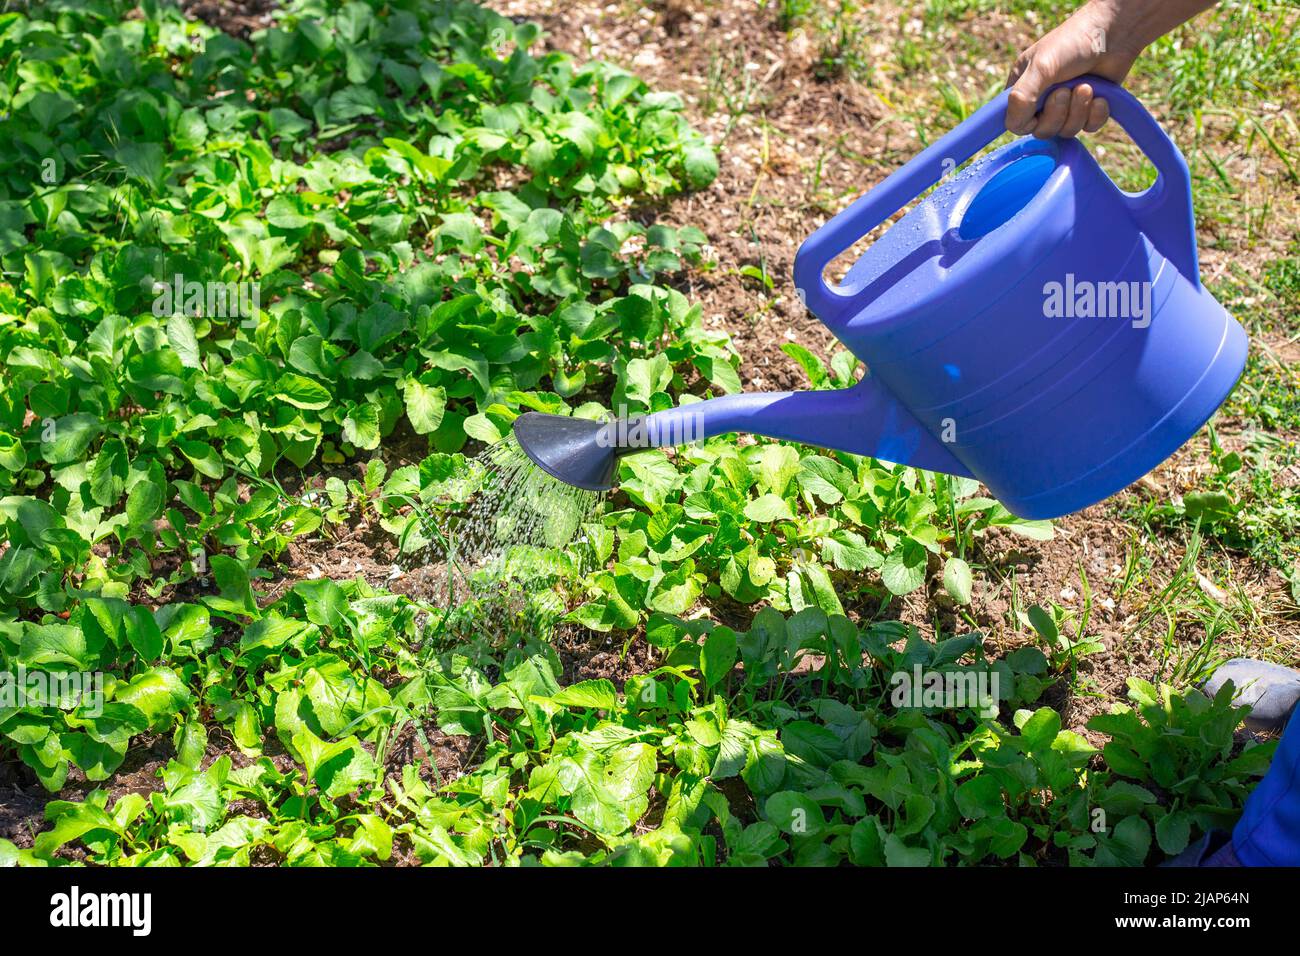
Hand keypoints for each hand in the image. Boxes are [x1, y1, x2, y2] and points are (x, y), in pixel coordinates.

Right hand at [1005, 0, 1142, 138]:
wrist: (1114, 33)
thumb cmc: (1072, 43)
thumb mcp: (1041, 67)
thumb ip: (1021, 97)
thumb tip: (1013, 126)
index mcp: (1022, 89)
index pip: (1016, 123)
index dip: (1027, 122)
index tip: (1039, 106)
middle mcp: (1042, 101)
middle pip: (1042, 131)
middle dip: (1058, 113)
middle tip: (1067, 90)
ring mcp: (1067, 107)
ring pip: (1066, 131)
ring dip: (1079, 110)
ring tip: (1087, 86)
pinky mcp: (1089, 110)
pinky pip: (1089, 128)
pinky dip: (1096, 114)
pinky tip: (1101, 96)